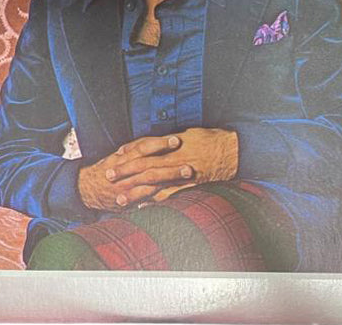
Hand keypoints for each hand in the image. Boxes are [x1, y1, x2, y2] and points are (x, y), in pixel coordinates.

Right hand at [78, 135, 193, 210]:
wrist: (86, 188)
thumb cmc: (107, 168)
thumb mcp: (119, 154)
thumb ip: (135, 149)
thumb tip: (157, 139)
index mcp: (124, 156)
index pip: (143, 147)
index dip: (159, 143)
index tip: (176, 140)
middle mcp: (125, 171)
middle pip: (150, 166)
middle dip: (170, 165)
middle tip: (188, 163)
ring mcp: (126, 187)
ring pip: (149, 183)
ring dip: (169, 180)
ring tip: (186, 175)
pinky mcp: (126, 201)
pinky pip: (143, 200)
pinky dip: (155, 198)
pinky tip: (171, 196)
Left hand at [108, 128, 238, 189]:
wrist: (232, 150)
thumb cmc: (211, 139)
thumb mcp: (189, 133)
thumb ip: (171, 140)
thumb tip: (157, 141)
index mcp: (171, 144)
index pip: (145, 148)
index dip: (129, 152)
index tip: (115, 156)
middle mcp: (173, 159)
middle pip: (144, 165)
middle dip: (125, 172)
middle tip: (108, 177)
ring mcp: (180, 174)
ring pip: (153, 183)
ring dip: (135, 191)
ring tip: (120, 199)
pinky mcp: (189, 186)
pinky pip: (169, 196)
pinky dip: (155, 202)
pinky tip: (142, 207)